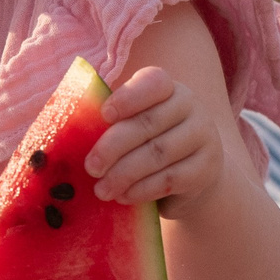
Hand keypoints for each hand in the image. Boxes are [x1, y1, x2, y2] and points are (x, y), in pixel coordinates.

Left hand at [86, 66, 229, 218]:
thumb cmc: (149, 142)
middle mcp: (190, 106)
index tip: (104, 115)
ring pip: (158, 153)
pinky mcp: (207, 168)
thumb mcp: (133, 125)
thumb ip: (111, 122)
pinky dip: (142, 190)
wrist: (192, 175)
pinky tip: (124, 196)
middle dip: (113, 147)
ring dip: (124, 174)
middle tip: (90, 168)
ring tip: (102, 190)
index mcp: (168, 87)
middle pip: (148, 123)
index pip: (153, 82)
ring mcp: (203, 136)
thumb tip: (72, 132)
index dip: (128, 97)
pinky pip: (171, 179)